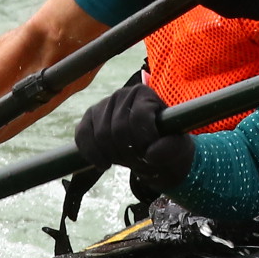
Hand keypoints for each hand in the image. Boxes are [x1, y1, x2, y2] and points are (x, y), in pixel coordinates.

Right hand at [73, 80, 195, 187]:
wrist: (149, 150)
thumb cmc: (164, 143)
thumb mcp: (176, 146)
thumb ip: (170, 148)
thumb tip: (151, 154)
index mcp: (143, 93)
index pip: (138, 118)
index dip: (144, 141)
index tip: (151, 155)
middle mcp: (121, 94)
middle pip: (118, 129)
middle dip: (129, 153)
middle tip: (140, 163)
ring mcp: (101, 106)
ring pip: (101, 136)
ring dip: (114, 157)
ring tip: (127, 161)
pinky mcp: (87, 120)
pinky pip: (82, 137)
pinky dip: (92, 154)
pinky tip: (104, 164)